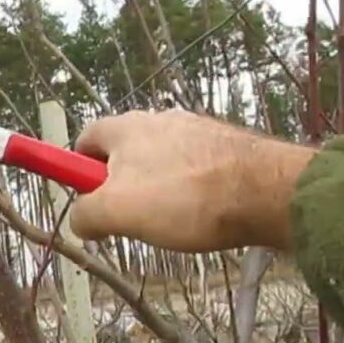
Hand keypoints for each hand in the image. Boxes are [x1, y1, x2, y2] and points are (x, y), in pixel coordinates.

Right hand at [69, 108, 315, 252]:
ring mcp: (196, 131)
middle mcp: (159, 120)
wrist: (267, 192)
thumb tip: (79, 221)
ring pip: (159, 163)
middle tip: (126, 218)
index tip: (85, 198)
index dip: (76, 169)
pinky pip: (193, 169)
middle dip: (118, 185)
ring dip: (155, 190)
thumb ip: (84, 215)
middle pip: (122, 153)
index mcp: (125, 128)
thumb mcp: (115, 212)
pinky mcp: (226, 147)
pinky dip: (188, 190)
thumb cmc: (183, 198)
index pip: (84, 138)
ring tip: (169, 221)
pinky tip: (199, 215)